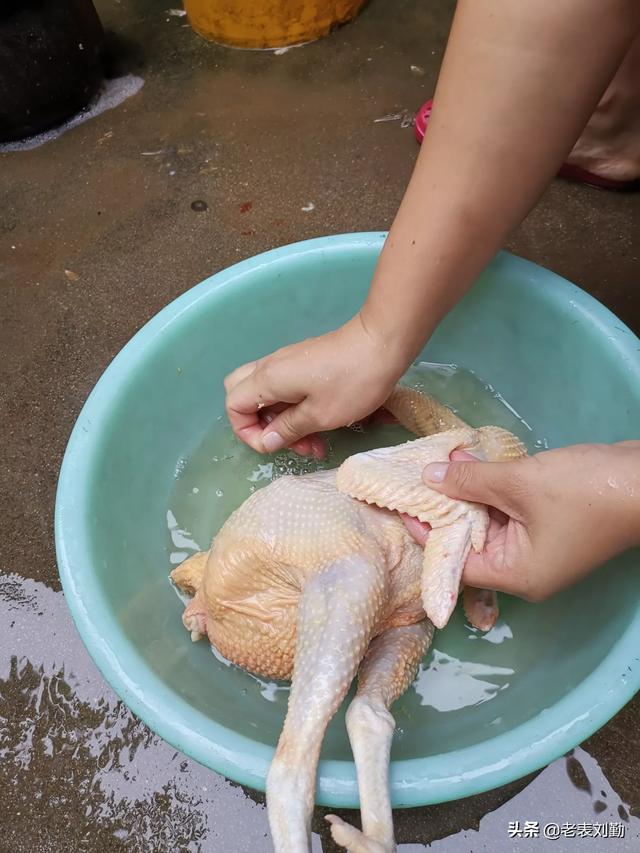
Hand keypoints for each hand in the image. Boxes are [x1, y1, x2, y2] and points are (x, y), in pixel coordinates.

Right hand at [224, 314, 407, 456]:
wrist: (383, 343)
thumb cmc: (353, 381)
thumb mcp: (320, 415)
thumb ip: (289, 429)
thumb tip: (267, 441)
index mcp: (268, 379)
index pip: (234, 406)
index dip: (247, 432)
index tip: (276, 446)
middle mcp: (271, 366)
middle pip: (243, 394)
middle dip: (259, 424)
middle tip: (287, 440)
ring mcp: (289, 362)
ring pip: (268, 394)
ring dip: (283, 421)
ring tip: (313, 443)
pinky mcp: (306, 362)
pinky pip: (287, 387)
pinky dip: (296, 408)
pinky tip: (320, 424)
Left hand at [420, 442, 639, 601]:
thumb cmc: (584, 492)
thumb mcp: (518, 483)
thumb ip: (470, 482)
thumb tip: (429, 477)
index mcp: (517, 574)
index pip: (456, 563)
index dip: (428, 534)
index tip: (404, 505)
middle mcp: (526, 569)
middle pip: (472, 543)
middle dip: (447, 508)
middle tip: (419, 478)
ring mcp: (541, 548)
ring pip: (490, 523)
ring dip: (469, 494)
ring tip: (441, 463)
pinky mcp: (551, 526)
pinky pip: (510, 512)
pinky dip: (491, 491)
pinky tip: (471, 463)